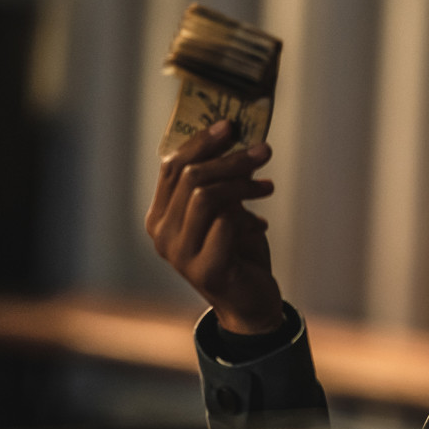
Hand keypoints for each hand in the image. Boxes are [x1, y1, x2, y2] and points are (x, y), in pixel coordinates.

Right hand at [145, 120, 284, 333]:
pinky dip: (246, 215)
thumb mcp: (227, 210)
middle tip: (263, 150)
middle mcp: (162, 234)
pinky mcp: (204, 269)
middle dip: (230, 158)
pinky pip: (223, 224)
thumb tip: (237, 137)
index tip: (230, 125)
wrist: (250, 303)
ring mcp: (179, 254)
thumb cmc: (238, 252)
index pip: (171, 167)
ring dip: (242, 182)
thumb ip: (221, 182)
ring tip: (268, 186)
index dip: (200, 142)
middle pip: (190, 177)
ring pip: (205, 195)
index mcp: (160, 216)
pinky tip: (260, 224)